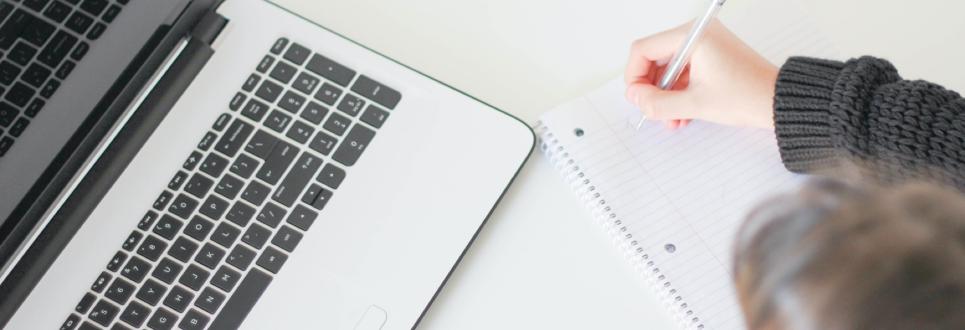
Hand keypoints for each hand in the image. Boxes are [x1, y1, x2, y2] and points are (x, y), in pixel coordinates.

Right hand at [625, 19, 777, 128]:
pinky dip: (679, 93)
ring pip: (668, 69)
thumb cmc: (747, 96)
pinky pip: (684, 73)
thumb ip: (657, 103)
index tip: (638, 98)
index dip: (634, 76)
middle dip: (652, 89)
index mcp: (693, 37)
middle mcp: (697, 35)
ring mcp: (705, 46)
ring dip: (665, 96)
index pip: (643, 49)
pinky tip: (682, 114)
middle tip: (652, 110)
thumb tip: (635, 98)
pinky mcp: (712, 57)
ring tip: (671, 119)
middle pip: (654, 59)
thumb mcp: (694, 104)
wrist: (779, 102)